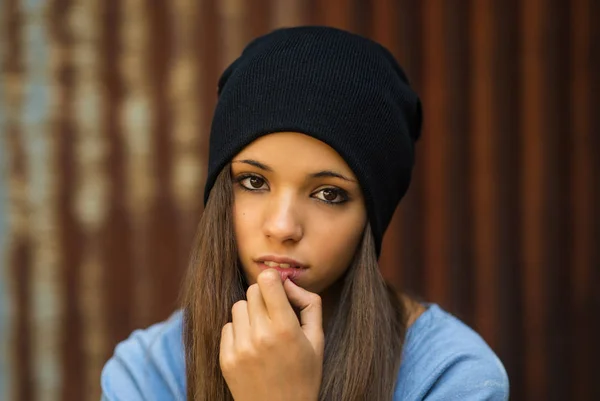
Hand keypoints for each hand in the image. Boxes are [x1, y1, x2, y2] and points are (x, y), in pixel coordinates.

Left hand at [219, 269, 323, 400]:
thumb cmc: (304, 376)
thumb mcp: (317, 340)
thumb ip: (309, 303)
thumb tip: (288, 281)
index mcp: (285, 328)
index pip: (267, 280)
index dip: (273, 279)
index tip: (278, 288)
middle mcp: (260, 335)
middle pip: (252, 291)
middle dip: (264, 297)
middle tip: (275, 315)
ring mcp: (240, 348)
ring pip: (238, 306)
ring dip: (250, 314)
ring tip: (263, 333)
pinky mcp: (226, 359)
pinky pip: (228, 326)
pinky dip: (239, 331)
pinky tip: (252, 347)